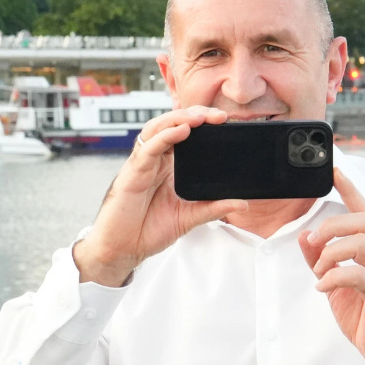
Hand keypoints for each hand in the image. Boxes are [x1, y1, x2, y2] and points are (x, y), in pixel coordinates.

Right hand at [74, 106, 247, 286]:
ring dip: (179, 119)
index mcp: (168, 166)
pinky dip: (164, 137)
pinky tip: (181, 131)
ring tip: (200, 118)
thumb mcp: (189, 218)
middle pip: (171, 125)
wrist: (122, 249)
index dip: (202, 124)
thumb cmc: (148, 230)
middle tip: (218, 116)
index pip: (184, 133)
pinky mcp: (132, 173)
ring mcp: (142, 164)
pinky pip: (148, 149)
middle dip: (194, 115)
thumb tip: (242, 204)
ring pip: (157, 129)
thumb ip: (214, 208)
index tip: (224, 122)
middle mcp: (155, 160)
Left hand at [298, 169, 364, 364]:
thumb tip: (304, 236)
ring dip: (331, 253)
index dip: (349, 188)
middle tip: (315, 242)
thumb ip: (321, 258)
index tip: (333, 170)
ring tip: (320, 271)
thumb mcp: (336, 281)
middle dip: (332, 226)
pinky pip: (358, 275)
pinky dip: (333, 277)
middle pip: (363, 221)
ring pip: (361, 243)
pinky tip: (323, 287)